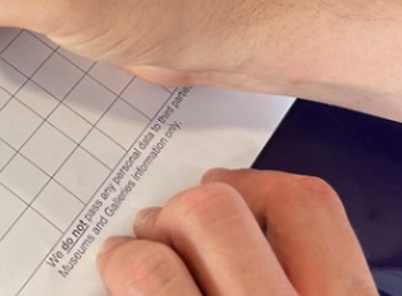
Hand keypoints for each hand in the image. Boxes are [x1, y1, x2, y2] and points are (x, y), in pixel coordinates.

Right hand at [97, 168, 376, 295]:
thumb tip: (120, 268)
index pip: (152, 275)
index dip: (122, 258)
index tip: (117, 257)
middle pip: (209, 214)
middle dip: (170, 216)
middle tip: (156, 234)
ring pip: (283, 196)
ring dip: (229, 195)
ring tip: (204, 214)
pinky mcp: (364, 294)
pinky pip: (321, 211)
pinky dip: (278, 197)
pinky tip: (254, 215)